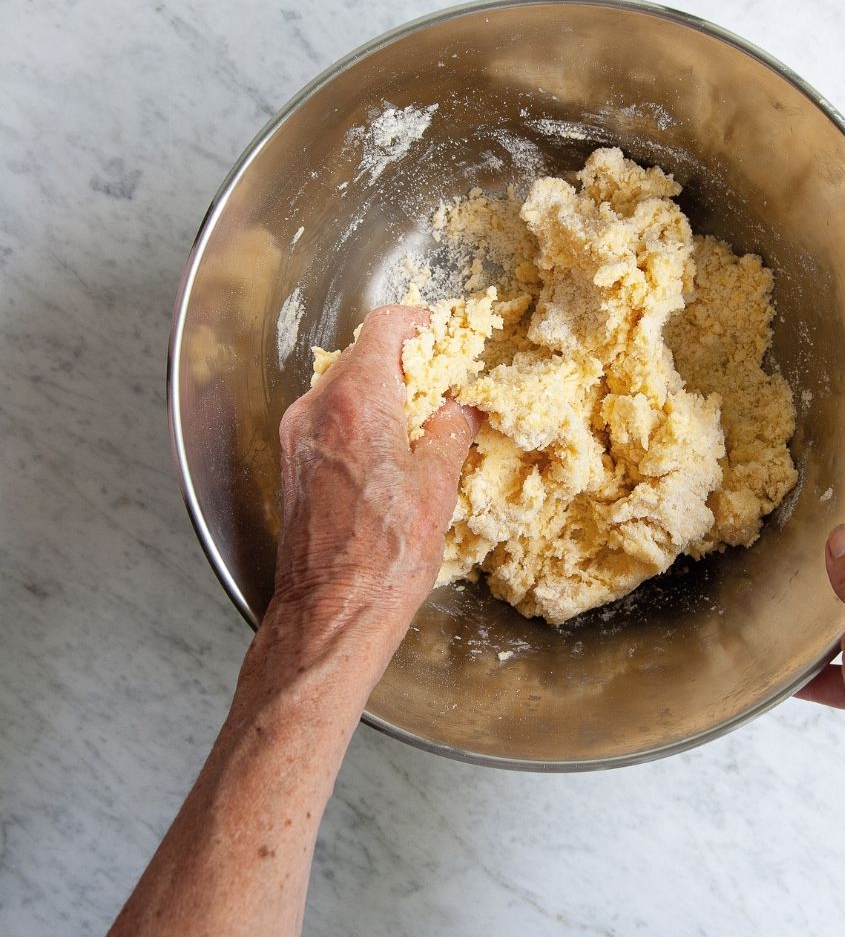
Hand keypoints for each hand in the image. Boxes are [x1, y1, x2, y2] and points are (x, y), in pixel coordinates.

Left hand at [244, 305, 480, 705]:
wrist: (330, 612)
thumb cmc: (385, 557)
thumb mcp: (436, 487)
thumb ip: (450, 431)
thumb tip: (461, 407)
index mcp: (356, 401)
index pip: (385, 326)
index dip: (421, 324)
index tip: (444, 337)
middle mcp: (316, 408)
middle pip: (363, 354)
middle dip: (406, 363)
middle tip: (442, 387)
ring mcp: (297, 435)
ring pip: (343, 386)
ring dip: (382, 392)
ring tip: (420, 426)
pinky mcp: (291, 462)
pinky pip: (329, 418)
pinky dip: (360, 419)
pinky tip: (389, 454)